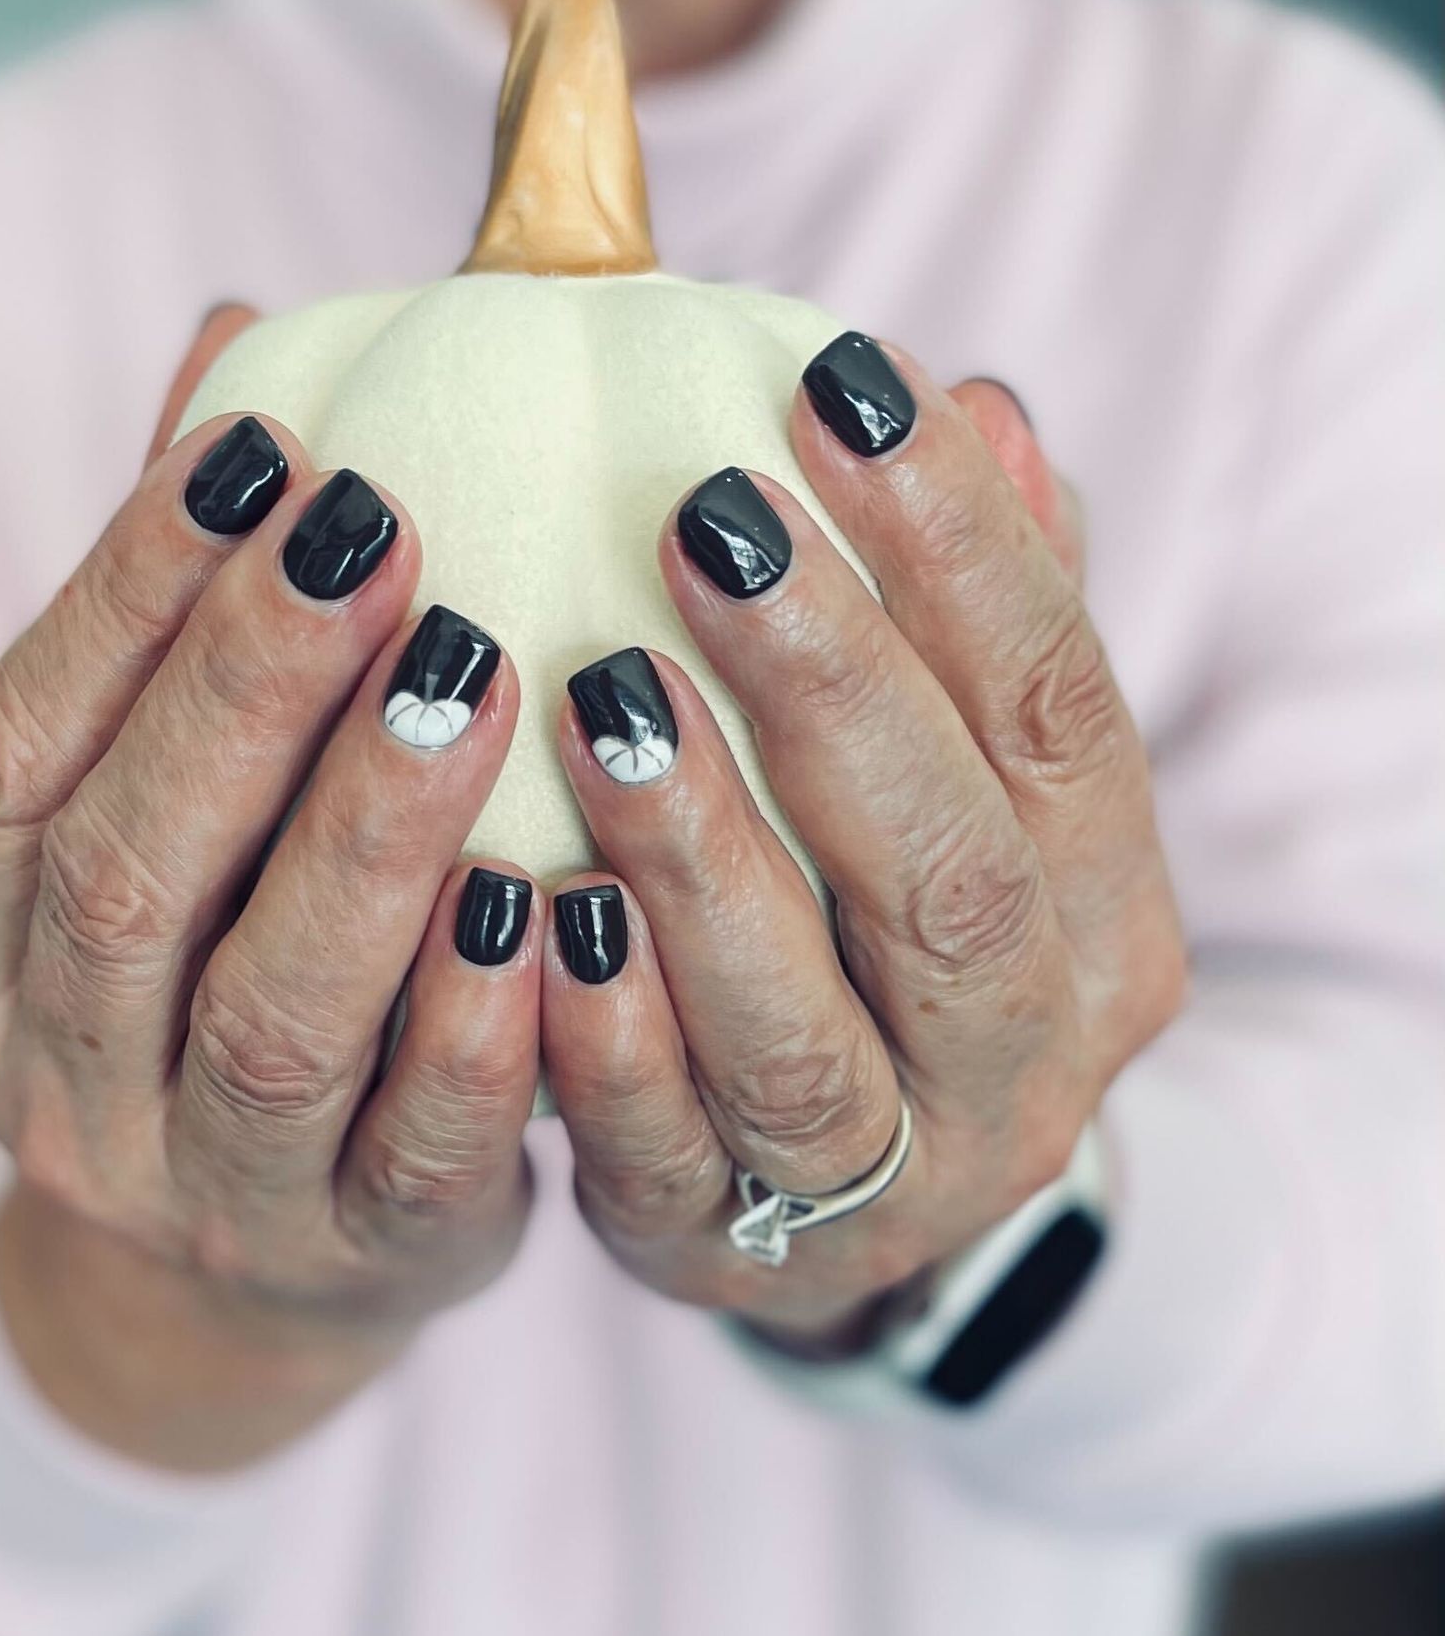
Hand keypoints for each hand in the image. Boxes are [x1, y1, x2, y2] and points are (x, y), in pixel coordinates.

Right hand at [0, 309, 540, 1470]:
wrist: (257, 1273)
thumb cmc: (227, 977)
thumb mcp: (181, 822)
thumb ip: (190, 615)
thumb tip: (239, 341)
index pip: (11, 753)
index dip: (122, 596)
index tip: (261, 450)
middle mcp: (57, 1082)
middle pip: (124, 878)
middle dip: (243, 695)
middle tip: (374, 536)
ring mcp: (199, 1196)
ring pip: (267, 1020)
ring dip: (363, 841)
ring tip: (469, 674)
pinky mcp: (357, 1261)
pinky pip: (415, 1153)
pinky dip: (473, 1027)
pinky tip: (540, 900)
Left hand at [541, 334, 1185, 1348]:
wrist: (863, 1210)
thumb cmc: (886, 933)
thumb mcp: (960, 785)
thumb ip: (968, 624)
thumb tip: (978, 407)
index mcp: (1102, 911)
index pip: (1060, 708)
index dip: (966, 550)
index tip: (839, 388)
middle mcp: (1025, 1055)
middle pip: (953, 871)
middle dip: (838, 689)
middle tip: (711, 524)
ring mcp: (887, 1175)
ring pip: (807, 1033)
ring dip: (706, 864)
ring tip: (604, 704)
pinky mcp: (734, 1247)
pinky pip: (668, 1154)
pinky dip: (603, 1043)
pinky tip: (533, 916)